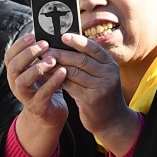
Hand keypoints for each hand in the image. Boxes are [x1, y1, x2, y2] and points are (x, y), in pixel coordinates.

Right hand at [5, 33, 68, 156]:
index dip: (19, 45)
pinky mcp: (37, 106)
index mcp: (15, 72)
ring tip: (52, 59)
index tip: (33, 34)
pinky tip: (63, 72)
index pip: (9, 56)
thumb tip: (49, 34)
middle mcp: (15, 83)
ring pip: (23, 81)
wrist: (48, 115)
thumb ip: (40, 56)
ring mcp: (25, 96)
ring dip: (37, 68)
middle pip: (14, 67)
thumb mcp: (39, 70)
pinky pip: (43, 93)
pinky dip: (52, 82)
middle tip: (44, 45)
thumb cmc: (44, 86)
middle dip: (28, 54)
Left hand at [54, 33, 139, 156]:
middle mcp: (108, 74)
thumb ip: (88, 63)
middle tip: (46, 50)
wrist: (112, 121)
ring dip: (56, 66)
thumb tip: (64, 46)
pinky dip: (57, 79)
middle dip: (61, 53)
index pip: (93, 48)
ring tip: (43, 62)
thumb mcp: (101, 76)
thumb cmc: (102, 94)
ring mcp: (101, 87)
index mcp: (110, 64)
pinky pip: (70, 85)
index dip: (77, 41)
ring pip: (73, 72)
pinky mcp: (91, 99)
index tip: (62, 36)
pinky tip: (48, 76)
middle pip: (81, 59)